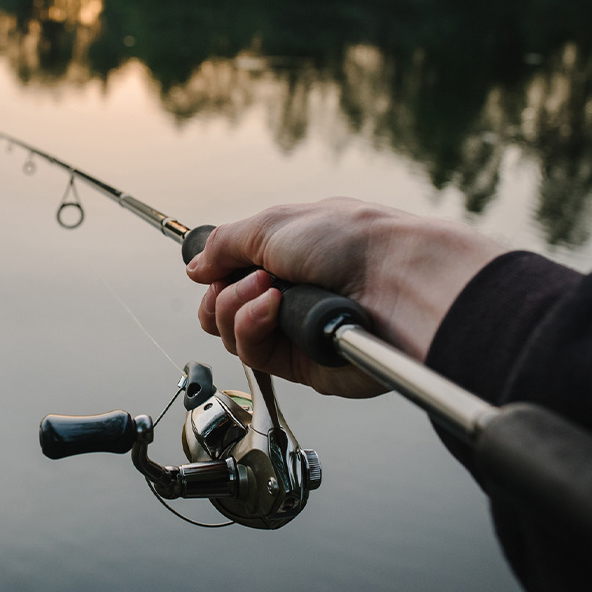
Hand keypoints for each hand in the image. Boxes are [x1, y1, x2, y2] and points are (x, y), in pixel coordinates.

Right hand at [186, 198, 505, 396]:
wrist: (398, 282)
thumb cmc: (352, 242)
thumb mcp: (273, 224)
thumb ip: (224, 244)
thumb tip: (193, 268)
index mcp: (287, 257)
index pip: (230, 275)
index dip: (215, 274)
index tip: (210, 268)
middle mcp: (289, 296)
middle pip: (222, 310)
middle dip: (221, 293)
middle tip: (245, 280)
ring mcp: (294, 332)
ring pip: (231, 334)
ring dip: (237, 307)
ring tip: (269, 290)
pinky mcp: (302, 366)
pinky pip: (253, 355)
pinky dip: (252, 328)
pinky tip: (273, 308)